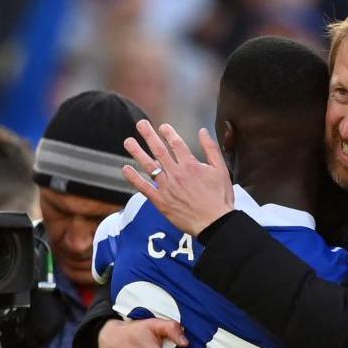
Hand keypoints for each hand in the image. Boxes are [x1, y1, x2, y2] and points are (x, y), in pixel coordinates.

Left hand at [122, 121, 233, 235]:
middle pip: (159, 150)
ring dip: (137, 152)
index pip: (176, 143)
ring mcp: (166, 187)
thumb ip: (211, 149)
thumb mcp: (222, 170)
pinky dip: (133, 178)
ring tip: (128, 141)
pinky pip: (144, 187)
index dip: (168, 133)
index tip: (163, 127)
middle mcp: (176, 173)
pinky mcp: (160, 201)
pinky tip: (126, 168)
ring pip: (148, 166)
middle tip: (141, 124)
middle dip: (149, 135)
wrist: (214, 223)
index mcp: (190, 165)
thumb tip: (203, 131)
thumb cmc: (220, 198)